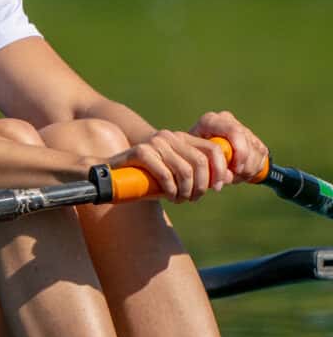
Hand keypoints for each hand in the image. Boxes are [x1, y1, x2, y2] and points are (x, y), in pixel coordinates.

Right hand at [107, 128, 234, 202]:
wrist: (109, 173)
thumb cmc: (146, 177)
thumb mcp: (175, 173)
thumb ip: (196, 173)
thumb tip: (228, 180)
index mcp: (182, 138)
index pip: (213, 150)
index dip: (220, 171)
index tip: (217, 188)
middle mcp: (169, 137)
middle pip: (201, 162)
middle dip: (202, 186)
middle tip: (195, 198)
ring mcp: (154, 143)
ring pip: (185, 170)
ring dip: (187, 191)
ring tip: (181, 199)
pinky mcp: (140, 152)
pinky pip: (165, 174)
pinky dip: (171, 190)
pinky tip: (169, 196)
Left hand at [189, 110, 268, 184]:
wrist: (199, 156)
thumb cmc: (193, 158)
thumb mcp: (198, 163)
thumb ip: (211, 168)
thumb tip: (229, 177)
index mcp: (210, 121)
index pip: (235, 132)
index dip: (240, 152)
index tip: (235, 170)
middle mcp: (227, 120)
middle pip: (248, 144)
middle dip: (245, 165)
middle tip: (234, 178)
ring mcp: (241, 128)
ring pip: (257, 151)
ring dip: (249, 169)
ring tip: (234, 176)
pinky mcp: (252, 138)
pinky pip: (262, 156)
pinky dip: (254, 168)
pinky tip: (240, 172)